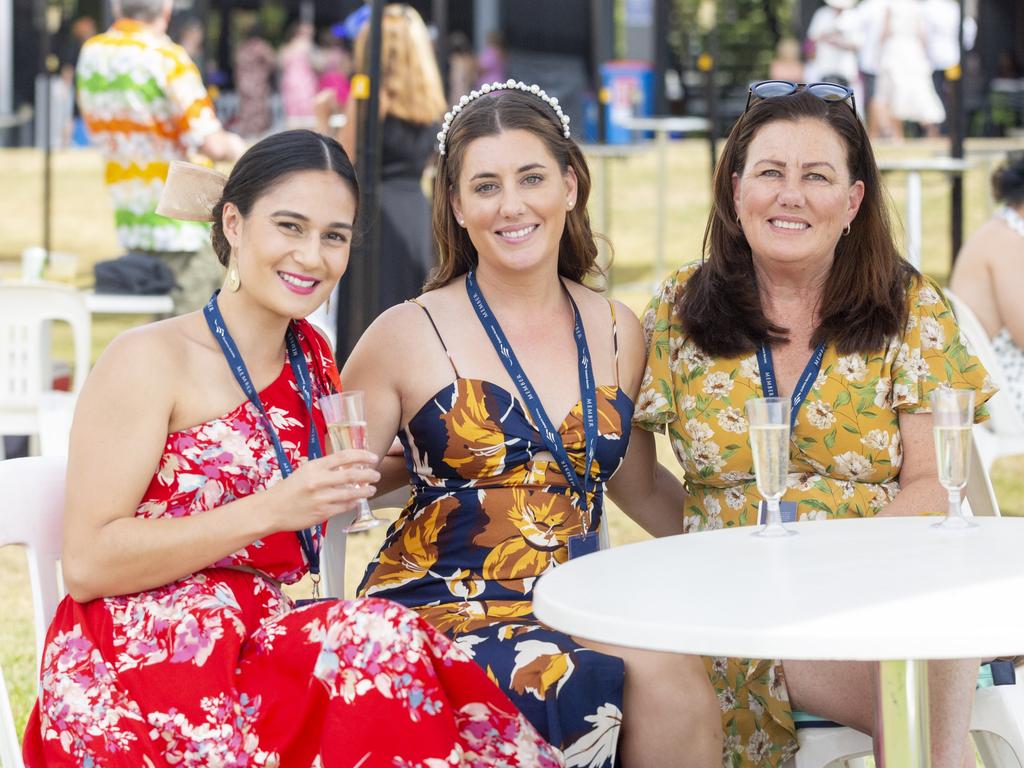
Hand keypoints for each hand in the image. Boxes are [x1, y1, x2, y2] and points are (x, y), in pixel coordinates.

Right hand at [261, 449, 379, 533]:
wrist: (272, 509)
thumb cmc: (289, 489)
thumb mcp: (305, 471)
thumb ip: (324, 467)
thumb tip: (347, 465)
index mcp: (314, 467)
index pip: (344, 457)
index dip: (362, 456)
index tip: (373, 457)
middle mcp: (319, 481)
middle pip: (352, 475)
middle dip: (369, 475)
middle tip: (376, 475)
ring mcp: (321, 498)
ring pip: (351, 494)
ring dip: (365, 491)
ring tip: (371, 489)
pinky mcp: (323, 513)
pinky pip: (344, 507)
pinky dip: (353, 503)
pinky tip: (357, 501)